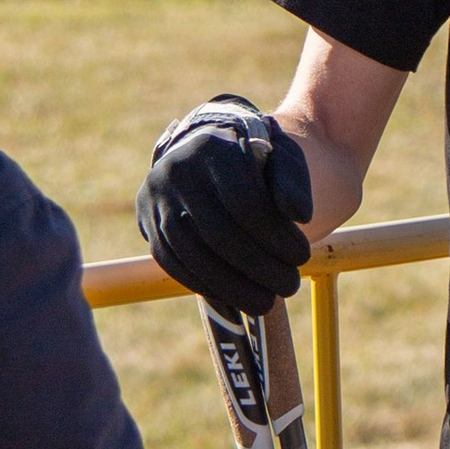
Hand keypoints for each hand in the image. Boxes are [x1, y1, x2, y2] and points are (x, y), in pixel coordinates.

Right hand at [137, 96, 312, 315]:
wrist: (206, 145)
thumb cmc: (254, 156)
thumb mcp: (282, 155)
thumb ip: (293, 180)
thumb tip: (299, 215)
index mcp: (214, 147)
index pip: (245, 202)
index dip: (276, 237)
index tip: (301, 256)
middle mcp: (177, 171)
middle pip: (218, 233)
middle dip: (259, 268)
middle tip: (289, 286)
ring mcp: (157, 199)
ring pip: (192, 255)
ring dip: (233, 287)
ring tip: (266, 302)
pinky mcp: (148, 223)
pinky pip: (173, 263)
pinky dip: (206, 286)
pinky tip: (235, 298)